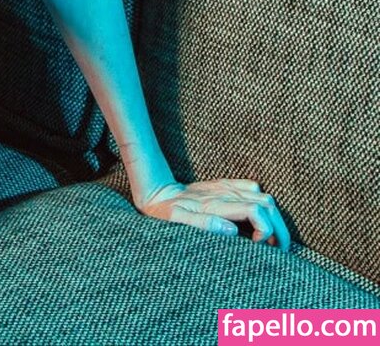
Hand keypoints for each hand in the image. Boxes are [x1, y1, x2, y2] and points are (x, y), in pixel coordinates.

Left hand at [136, 178, 290, 250]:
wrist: (157, 192)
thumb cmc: (165, 212)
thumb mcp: (177, 221)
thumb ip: (204, 224)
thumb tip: (232, 232)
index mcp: (216, 204)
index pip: (256, 211)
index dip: (266, 231)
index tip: (259, 248)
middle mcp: (225, 193)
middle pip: (267, 204)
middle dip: (279, 228)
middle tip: (278, 250)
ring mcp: (226, 187)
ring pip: (264, 197)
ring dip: (275, 219)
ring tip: (272, 240)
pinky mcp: (225, 185)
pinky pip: (252, 188)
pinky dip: (263, 204)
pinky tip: (258, 220)